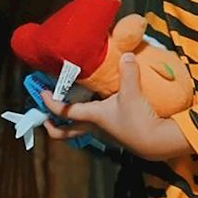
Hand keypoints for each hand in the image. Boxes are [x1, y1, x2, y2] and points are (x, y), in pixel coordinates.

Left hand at [40, 52, 188, 161]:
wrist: (156, 142)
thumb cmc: (138, 120)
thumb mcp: (132, 94)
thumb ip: (128, 73)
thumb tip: (125, 55)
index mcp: (93, 115)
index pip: (65, 110)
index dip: (50, 103)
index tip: (41, 93)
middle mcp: (95, 125)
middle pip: (66, 132)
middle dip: (52, 126)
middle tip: (45, 119)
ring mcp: (105, 131)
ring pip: (81, 128)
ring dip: (72, 121)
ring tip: (70, 106)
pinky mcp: (116, 132)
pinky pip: (97, 124)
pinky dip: (92, 117)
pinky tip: (100, 105)